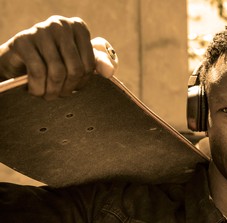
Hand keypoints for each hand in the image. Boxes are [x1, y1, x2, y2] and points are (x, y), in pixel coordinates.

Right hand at [0, 16, 115, 99]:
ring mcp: (41, 30)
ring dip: (52, 91)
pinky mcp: (23, 41)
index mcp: (78, 28)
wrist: (18, 59)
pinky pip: (38, 72)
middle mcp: (61, 25)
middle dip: (68, 89)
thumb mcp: (78, 61)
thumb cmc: (54, 61)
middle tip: (60, 96)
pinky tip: (35, 91)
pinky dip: (38, 87)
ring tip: (48, 96)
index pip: (89, 64)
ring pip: (56, 72)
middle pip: (75, 69)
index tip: (74, 90)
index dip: (82, 83)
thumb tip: (110, 72)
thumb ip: (97, 64)